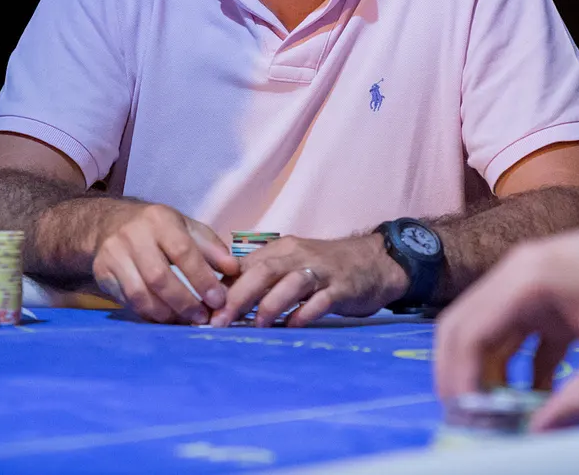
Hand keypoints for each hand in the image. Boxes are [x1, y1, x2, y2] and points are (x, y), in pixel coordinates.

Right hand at [91, 203, 237, 324]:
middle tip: (202, 318)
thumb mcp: (187, 227)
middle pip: (159, 277)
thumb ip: (212, 248)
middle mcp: (133, 235)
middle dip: (184, 302)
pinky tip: (164, 319)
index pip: (182, 251)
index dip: (201, 278)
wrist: (110, 224)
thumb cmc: (157, 229)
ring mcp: (114, 255)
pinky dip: (148, 315)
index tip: (218, 300)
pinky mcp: (102, 273)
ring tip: (184, 322)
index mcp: (160, 220)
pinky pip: (127, 302)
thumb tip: (234, 270)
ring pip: (140, 294)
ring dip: (165, 313)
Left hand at [210, 233, 408, 328]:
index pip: (245, 266)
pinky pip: (322, 299)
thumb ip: (262, 280)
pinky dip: (306, 312)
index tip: (204, 312)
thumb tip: (223, 301)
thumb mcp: (291, 267)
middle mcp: (298, 256)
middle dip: (238, 297)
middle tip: (220, 322)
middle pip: (263, 271)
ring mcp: (322, 271)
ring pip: (291, 282)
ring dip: (271, 304)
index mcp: (280, 251)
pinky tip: (293, 326)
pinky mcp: (343, 286)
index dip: (223, 289)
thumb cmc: (325, 269)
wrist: (374, 261)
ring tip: (256, 326)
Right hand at [433, 211, 578, 430]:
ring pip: (489, 333)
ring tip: (500, 419)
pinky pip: (520, 338)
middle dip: (461, 376)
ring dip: (488, 375)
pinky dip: (518, 370)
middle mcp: (519, 276)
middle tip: (472, 423)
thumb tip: (539, 434)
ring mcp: (534, 286)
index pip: (468, 332)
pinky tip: (533, 402)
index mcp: (526, 277)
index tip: (469, 423)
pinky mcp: (553, 299)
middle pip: (465, 328)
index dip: (459, 380)